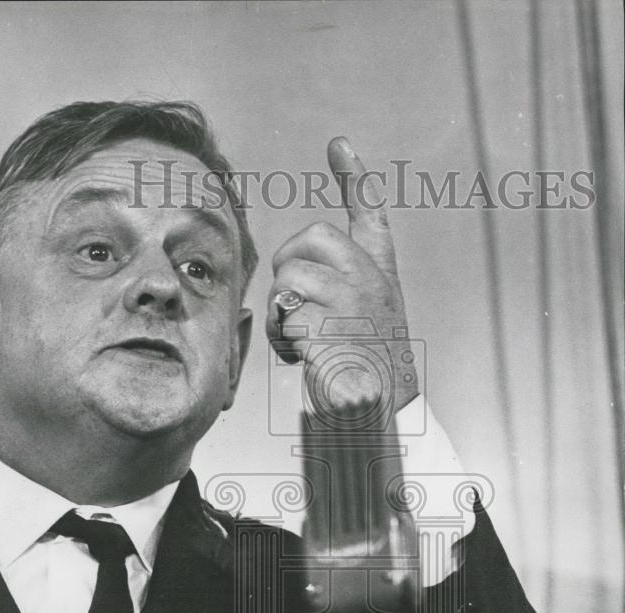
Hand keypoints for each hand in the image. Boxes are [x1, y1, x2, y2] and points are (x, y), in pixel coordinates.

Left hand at [266, 137, 418, 418]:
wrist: (381, 414)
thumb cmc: (366, 373)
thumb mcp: (363, 324)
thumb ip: (337, 294)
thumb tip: (289, 287)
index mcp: (380, 276)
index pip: (370, 216)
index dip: (355, 179)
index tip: (340, 145)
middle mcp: (371, 279)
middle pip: (311, 238)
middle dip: (290, 266)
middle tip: (297, 307)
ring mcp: (353, 299)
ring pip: (290, 278)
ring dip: (283, 313)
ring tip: (302, 342)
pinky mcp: (331, 323)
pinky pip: (285, 313)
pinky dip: (283, 339)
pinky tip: (302, 358)